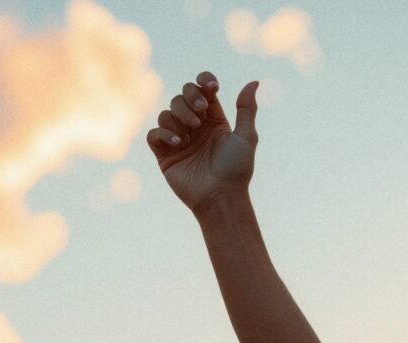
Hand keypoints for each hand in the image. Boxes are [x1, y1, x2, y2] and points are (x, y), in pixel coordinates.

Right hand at [148, 72, 257, 213]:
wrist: (220, 196)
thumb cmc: (236, 170)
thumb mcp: (246, 137)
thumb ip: (246, 109)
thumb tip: (254, 82)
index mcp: (213, 119)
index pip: (202, 90)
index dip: (204, 81)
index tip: (212, 87)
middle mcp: (194, 126)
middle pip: (182, 96)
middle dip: (189, 99)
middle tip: (200, 113)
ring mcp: (178, 138)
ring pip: (167, 112)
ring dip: (179, 117)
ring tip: (190, 136)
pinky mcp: (164, 153)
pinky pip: (154, 134)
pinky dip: (163, 133)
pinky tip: (178, 143)